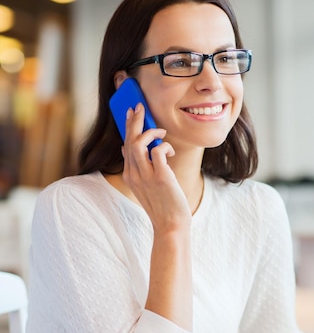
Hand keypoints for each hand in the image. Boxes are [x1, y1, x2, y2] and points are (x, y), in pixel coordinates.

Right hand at [122, 104, 190, 231]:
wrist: (170, 226)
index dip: (128, 127)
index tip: (131, 113)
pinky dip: (163, 146)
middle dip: (134, 121)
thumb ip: (140, 168)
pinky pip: (157, 151)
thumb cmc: (163, 205)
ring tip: (160, 131)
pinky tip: (170, 150)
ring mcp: (146, 176)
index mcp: (130, 175)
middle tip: (140, 106)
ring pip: (138, 144)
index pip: (125, 146)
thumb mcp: (146, 186)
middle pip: (129, 141)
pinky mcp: (160, 177)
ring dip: (148, 131)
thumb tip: (133, 148)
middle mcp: (134, 174)